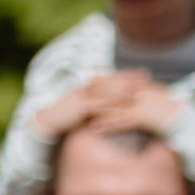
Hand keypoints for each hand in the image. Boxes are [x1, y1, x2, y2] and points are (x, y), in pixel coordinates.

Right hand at [28, 70, 168, 138]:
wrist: (48, 121)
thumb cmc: (68, 116)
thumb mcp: (85, 107)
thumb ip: (99, 104)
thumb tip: (116, 107)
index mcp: (88, 86)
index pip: (110, 78)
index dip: (127, 75)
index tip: (143, 74)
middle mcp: (86, 88)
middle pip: (110, 81)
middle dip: (128, 79)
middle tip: (146, 76)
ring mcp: (81, 96)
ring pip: (105, 92)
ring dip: (121, 92)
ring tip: (138, 91)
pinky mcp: (78, 108)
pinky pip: (96, 107)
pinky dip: (109, 107)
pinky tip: (120, 110)